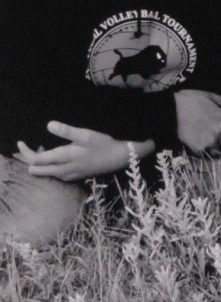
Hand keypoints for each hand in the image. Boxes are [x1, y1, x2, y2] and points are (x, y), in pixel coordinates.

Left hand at [13, 121, 153, 181]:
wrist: (119, 159)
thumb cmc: (103, 145)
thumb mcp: (86, 135)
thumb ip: (66, 131)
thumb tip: (48, 125)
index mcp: (63, 158)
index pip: (36, 160)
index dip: (25, 152)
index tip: (20, 142)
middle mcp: (62, 170)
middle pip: (37, 169)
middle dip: (28, 159)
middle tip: (25, 147)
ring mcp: (68, 175)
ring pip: (45, 173)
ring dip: (38, 164)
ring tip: (38, 150)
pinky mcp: (74, 176)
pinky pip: (55, 174)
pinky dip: (49, 166)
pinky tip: (54, 158)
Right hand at [174, 90, 220, 154]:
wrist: (172, 108)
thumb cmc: (189, 99)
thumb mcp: (208, 95)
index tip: (220, 138)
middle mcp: (219, 130)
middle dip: (220, 146)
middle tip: (212, 146)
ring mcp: (209, 140)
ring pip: (215, 152)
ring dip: (211, 152)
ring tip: (205, 150)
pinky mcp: (198, 147)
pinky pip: (202, 155)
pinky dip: (200, 154)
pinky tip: (195, 150)